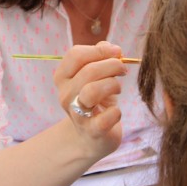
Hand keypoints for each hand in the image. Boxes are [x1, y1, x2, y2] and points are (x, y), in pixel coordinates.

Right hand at [54, 41, 124, 158]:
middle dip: (112, 65)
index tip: (117, 52)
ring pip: (92, 91)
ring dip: (112, 85)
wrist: (91, 137)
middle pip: (88, 71)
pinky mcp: (92, 131)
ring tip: (118, 88)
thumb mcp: (96, 75)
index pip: (75, 55)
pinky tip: (116, 111)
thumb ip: (100, 57)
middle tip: (123, 69)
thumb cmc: (96, 100)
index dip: (99, 50)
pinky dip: (116, 112)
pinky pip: (106, 117)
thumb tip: (111, 48)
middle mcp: (65, 95)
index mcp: (63, 77)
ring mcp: (77, 114)